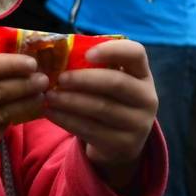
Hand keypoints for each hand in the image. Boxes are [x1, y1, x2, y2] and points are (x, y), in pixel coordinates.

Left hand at [44, 39, 157, 190]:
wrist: (119, 142)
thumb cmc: (108, 100)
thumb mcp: (109, 82)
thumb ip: (92, 67)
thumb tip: (56, 53)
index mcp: (142, 74)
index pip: (135, 53)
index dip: (112, 50)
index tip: (87, 53)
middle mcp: (146, 98)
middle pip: (116, 83)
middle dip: (84, 79)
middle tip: (59, 78)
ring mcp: (138, 123)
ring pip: (101, 108)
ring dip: (71, 101)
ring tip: (49, 95)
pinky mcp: (124, 144)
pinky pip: (91, 130)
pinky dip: (67, 120)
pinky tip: (50, 112)